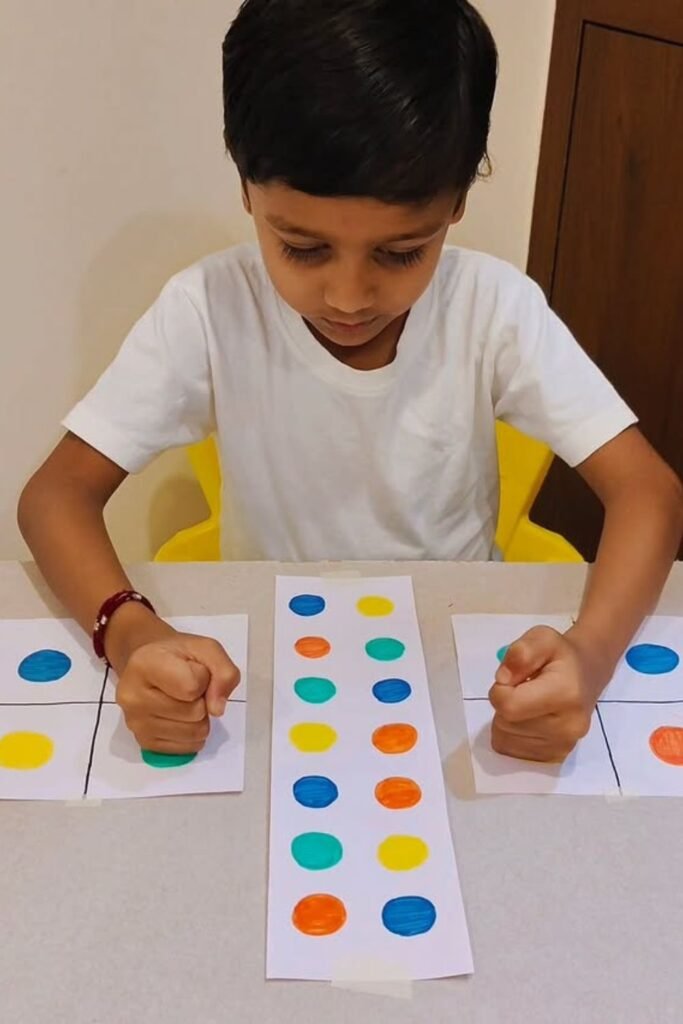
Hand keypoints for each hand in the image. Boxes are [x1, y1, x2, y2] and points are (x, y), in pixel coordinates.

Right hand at [115, 630, 240, 754]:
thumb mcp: (207, 649)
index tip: (192, 669)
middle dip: (201, 699)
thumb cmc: (177, 655)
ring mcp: (135, 723)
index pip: (192, 686)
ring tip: (183, 700)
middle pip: (195, 713)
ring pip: (194, 733)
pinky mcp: (144, 742)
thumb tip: (217, 709)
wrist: (149, 664)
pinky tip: (179, 716)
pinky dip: (192, 734)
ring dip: (199, 718)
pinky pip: (187, 748)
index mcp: (144, 664)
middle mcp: (132, 696)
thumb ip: (223, 672)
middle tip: (187, 686)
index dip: (203, 678)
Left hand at [488, 625, 602, 762]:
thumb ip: (521, 652)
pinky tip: (529, 718)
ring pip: (504, 738)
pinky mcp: (556, 757)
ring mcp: (563, 746)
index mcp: (566, 694)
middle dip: (504, 704)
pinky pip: (511, 751)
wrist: (587, 675)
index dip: (499, 690)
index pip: (508, 706)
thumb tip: (502, 679)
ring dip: (506, 720)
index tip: (512, 678)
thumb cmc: (561, 656)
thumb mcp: (542, 637)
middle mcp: (568, 726)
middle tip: (523, 690)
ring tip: (527, 703)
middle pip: (505, 723)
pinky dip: (512, 735)